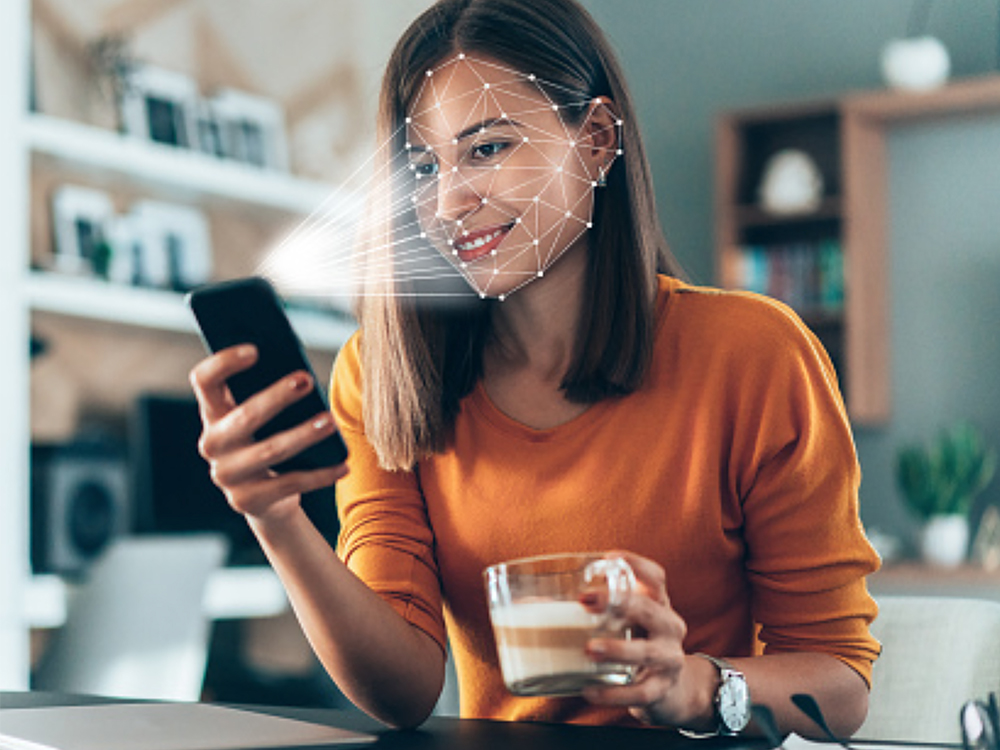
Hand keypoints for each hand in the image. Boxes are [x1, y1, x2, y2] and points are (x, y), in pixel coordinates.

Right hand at [188, 344, 347, 521]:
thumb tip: (302, 374)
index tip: (255, 350)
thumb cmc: (270, 439)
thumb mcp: (267, 416)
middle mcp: (212, 444)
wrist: (267, 497)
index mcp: (213, 412)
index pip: (204, 380)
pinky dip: (321, 474)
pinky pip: (290, 484)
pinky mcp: (247, 500)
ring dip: (303, 435)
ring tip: (331, 421)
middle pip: (243, 416)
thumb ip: (272, 391)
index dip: (224, 363)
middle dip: (276, 397)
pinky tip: (343, 465)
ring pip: (270, 451)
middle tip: (307, 380)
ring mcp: (227, 475)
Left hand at [582, 551, 715, 729]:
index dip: (636, 565)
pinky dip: (614, 694)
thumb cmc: (636, 645)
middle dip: (619, 603)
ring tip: (589, 649)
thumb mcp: (624, 623)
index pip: (656, 578)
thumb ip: (592, 610)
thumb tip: (530, 605)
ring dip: (617, 648)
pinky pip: (639, 692)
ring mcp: (669, 659)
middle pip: (650, 608)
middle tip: (585, 601)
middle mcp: (668, 627)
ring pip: (646, 651)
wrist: (671, 691)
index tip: (610, 557)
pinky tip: (590, 691)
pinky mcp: (661, 689)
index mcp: (657, 605)